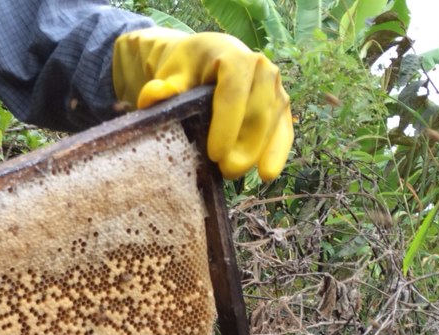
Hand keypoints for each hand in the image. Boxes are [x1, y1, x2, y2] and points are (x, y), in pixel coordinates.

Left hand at [113, 28, 292, 180]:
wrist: (207, 59)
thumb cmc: (187, 70)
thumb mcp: (172, 74)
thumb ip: (162, 87)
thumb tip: (153, 95)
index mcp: (233, 56)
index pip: (233, 91)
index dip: (227, 124)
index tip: (214, 154)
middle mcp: (261, 68)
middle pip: (258, 110)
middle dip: (244, 145)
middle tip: (225, 171)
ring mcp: (275, 87)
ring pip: (272, 123)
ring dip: (256, 153)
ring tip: (233, 175)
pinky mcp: (281, 106)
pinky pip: (284, 131)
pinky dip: (277, 153)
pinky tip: (266, 175)